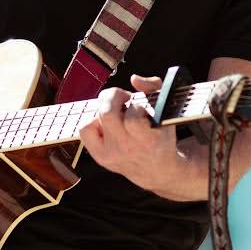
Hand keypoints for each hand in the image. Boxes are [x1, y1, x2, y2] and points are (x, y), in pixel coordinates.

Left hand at [78, 79, 178, 194]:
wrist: (157, 170)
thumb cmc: (160, 136)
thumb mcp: (165, 111)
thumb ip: (154, 88)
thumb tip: (134, 79)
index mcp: (148, 139)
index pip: (132, 118)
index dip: (134, 105)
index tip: (139, 105)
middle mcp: (128, 149)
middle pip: (107, 114)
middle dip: (113, 97)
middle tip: (123, 98)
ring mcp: (111, 154)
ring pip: (94, 119)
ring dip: (104, 109)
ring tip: (116, 113)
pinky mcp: (100, 157)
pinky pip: (85, 130)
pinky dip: (93, 121)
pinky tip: (106, 124)